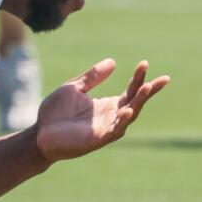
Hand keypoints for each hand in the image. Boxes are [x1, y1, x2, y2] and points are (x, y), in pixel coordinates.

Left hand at [34, 59, 169, 161]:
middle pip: (136, 102)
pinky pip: (114, 130)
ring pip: (129, 115)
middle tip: (162, 79)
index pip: (130, 91)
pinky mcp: (97, 139)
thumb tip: (113, 62)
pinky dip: (123, 121)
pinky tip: (128, 110)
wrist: (39, 133)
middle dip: (148, 91)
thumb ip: (92, 77)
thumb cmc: (55, 113)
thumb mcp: (74, 88)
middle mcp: (111, 117)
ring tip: (146, 88)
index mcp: (108, 105)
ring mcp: (106, 129)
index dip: (139, 78)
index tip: (145, 63)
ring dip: (139, 102)